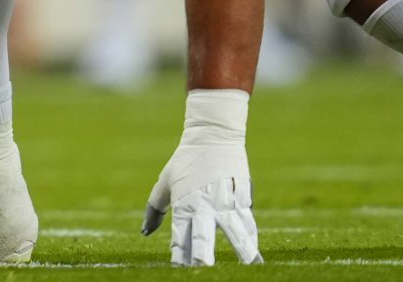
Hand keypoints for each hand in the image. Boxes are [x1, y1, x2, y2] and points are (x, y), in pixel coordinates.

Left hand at [142, 90, 260, 264]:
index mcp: (184, 204)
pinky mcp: (243, 195)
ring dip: (243, 252)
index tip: (178, 272)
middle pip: (204, 237)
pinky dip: (252, 237)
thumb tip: (145, 232)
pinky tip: (257, 255)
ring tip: (250, 267)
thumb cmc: (184, 161)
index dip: (180, 257)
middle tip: (203, 270)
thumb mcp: (164, 183)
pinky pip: (248, 220)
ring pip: (236, 232)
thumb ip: (154, 210)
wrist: (213, 135)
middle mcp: (205, 205)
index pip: (180, 238)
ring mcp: (226, 201)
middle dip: (203, 257)